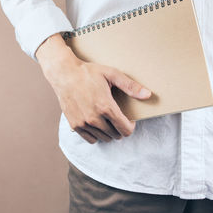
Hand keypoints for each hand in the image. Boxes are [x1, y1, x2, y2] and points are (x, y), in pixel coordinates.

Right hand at [36, 33, 150, 143]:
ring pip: (104, 138)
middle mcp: (94, 118)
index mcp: (106, 107)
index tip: (128, 119)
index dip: (130, 126)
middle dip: (119, 127)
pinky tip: (95, 123)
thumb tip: (148, 95)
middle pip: (116, 135)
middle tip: (116, 116)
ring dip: (108, 131)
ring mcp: (83, 123)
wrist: (64, 74)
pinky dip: (95, 134)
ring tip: (105, 118)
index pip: (125, 130)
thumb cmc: (88, 73)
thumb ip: (130, 86)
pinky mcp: (74, 125)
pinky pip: (91, 139)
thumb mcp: (111, 74)